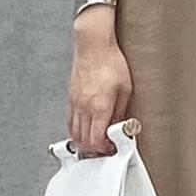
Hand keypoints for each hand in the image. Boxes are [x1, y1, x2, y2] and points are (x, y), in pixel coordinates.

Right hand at [68, 28, 132, 155]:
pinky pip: (70, 122)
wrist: (93, 45)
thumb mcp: (125, 88)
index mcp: (99, 107)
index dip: (104, 150)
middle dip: (95, 150)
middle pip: (84, 140)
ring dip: (84, 143)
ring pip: (74, 133)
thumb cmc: (110, 61)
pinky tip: (83, 131)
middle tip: (105, 150)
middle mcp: (84, 107)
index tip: (112, 149)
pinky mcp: (70, 98)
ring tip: (95, 144)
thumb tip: (120, 127)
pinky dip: (76, 131)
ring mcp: (75, 103)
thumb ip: (121, 111)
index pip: (97, 140)